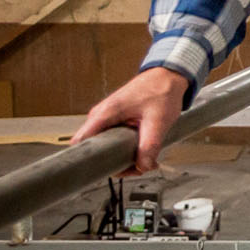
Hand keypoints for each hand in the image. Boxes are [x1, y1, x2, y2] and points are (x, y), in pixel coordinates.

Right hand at [70, 67, 189, 175]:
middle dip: (113, 163)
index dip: (86, 160)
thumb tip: (143, 167)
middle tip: (135, 168)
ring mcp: (107, 119)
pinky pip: (113, 141)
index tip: (101, 172)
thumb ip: (150, 146)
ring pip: (105, 147)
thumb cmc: (161, 90)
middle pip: (94, 149)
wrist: (169, 76)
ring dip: (122, 157)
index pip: (80, 142)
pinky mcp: (115, 121)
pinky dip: (125, 149)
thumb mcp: (158, 121)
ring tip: (143, 161)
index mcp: (104, 114)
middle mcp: (100, 117)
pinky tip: (141, 152)